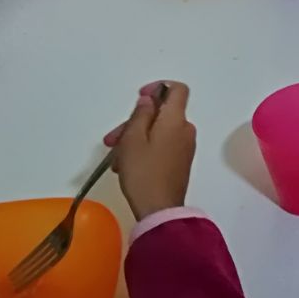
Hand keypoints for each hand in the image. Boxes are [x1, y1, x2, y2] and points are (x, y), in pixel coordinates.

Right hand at [102, 81, 195, 221]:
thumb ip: (141, 114)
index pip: (177, 89)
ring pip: (158, 132)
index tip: (140, 97)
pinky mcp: (180, 162)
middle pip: (161, 114)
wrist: (159, 209)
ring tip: (117, 159)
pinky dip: (145, 149)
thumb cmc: (143, 173)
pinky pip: (162, 146)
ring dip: (136, 139)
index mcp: (176, 120)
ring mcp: (184, 147)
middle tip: (113, 140)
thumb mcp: (133, 140)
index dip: (158, 88)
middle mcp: (185, 130)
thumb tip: (149, 100)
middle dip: (135, 122)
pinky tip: (127, 166)